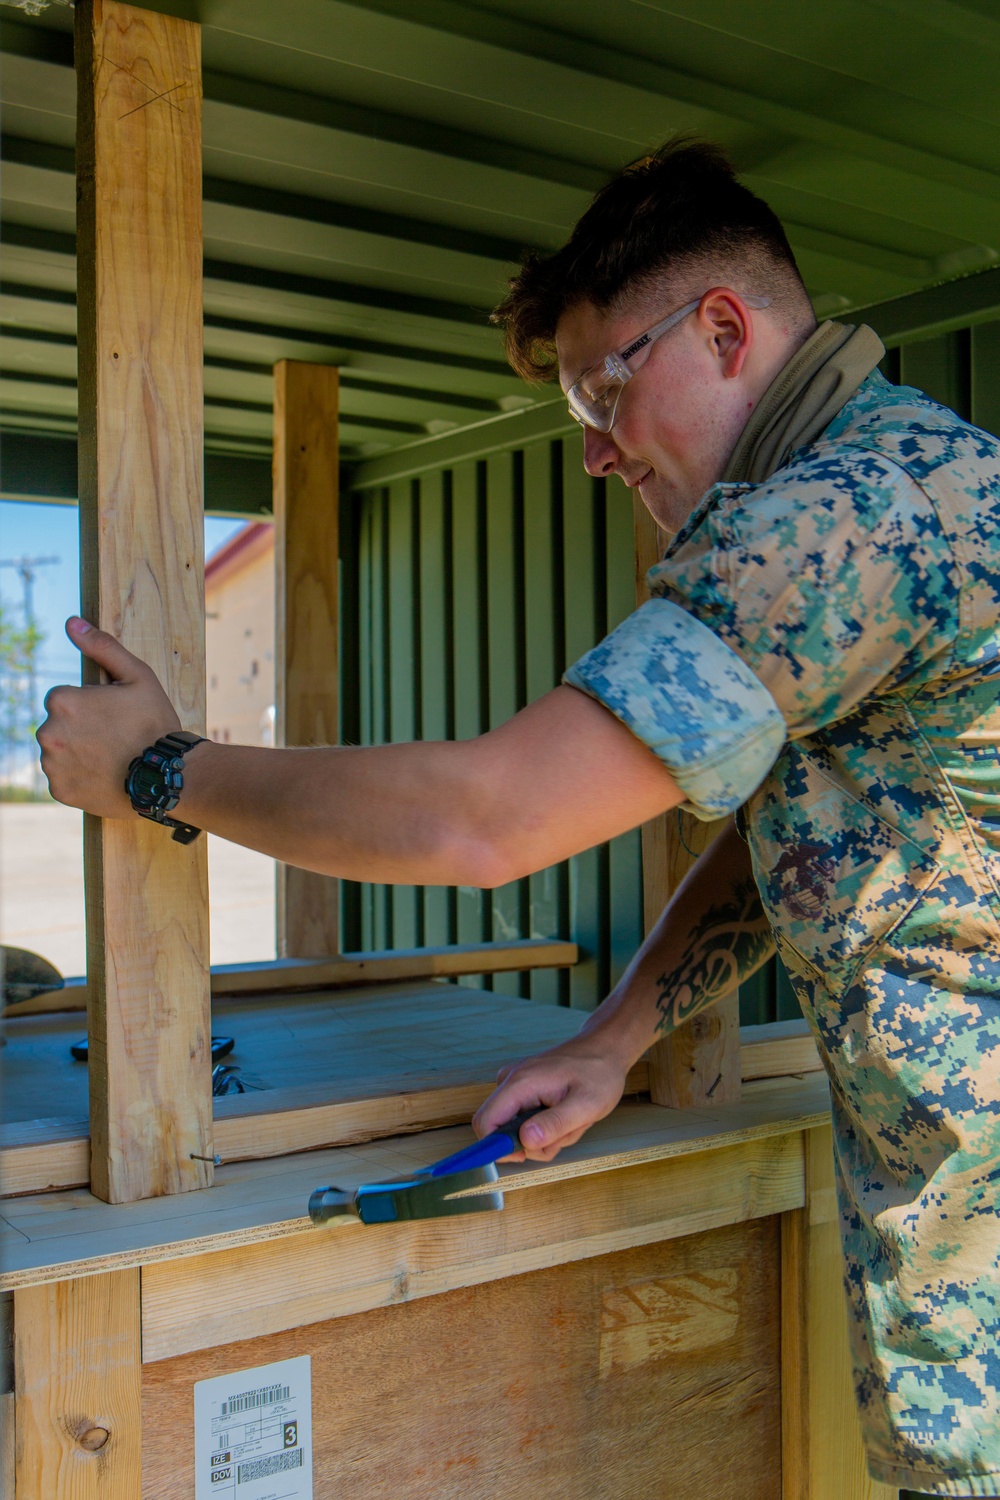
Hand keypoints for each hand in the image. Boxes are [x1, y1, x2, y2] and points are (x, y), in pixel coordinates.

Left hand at [37, 618, 180, 817]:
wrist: (168, 776)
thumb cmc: (154, 723)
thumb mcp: (137, 676)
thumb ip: (102, 647)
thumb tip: (71, 623)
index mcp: (63, 701)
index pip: (64, 698)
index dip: (90, 705)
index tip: (113, 715)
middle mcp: (48, 732)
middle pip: (58, 725)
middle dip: (80, 728)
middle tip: (115, 737)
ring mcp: (52, 765)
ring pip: (59, 752)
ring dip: (77, 752)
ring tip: (111, 757)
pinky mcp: (59, 790)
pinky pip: (63, 778)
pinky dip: (79, 777)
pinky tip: (105, 774)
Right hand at [472, 1034, 628, 1163]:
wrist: (605, 1049)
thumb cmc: (599, 1073)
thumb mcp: (586, 1105)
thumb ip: (554, 1124)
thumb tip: (525, 1141)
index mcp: (520, 1083)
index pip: (485, 1123)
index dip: (497, 1147)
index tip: (527, 1154)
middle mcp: (511, 1082)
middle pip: (501, 1131)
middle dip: (532, 1143)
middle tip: (563, 1133)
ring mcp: (516, 1085)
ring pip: (516, 1130)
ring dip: (545, 1136)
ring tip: (570, 1120)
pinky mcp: (523, 1090)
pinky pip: (524, 1121)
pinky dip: (546, 1127)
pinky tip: (565, 1114)